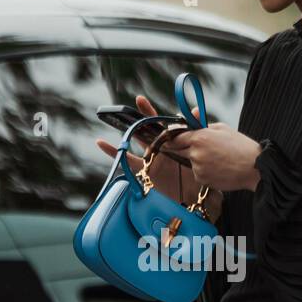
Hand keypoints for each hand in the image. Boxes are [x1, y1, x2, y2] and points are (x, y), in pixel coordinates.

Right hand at [94, 94, 223, 222]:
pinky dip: (113, 152)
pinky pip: (125, 160)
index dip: (168, 114)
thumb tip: (197, 112)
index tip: (169, 105)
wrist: (189, 202)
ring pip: (138, 140)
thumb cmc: (196, 181)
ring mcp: (151, 158)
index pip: (169, 125)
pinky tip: (101, 143)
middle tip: (140, 99)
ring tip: (118, 116)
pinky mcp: (142, 170)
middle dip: (146, 114)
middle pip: (152, 128)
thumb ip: (198, 135)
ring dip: (129, 129)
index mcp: (175, 144)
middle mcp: (162, 148)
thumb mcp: (199, 158)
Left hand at [161, 120, 262, 192]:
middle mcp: (195, 153)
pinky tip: (219, 168)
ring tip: (218, 159)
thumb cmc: (240, 145)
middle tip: (200, 149)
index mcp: (199, 137)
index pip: (175, 137)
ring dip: (197, 160)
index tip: (167, 140)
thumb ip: (201, 122)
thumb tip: (191, 112)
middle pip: (178, 150)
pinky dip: (204, 171)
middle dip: (184, 149)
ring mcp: (198, 168)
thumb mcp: (222, 128)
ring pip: (190, 162)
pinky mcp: (202, 179)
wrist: (254, 167)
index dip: (170, 138)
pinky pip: (198, 173)